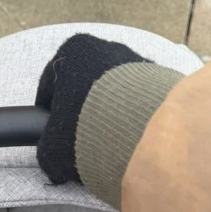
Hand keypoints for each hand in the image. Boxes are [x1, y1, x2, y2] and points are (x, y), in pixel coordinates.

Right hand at [36, 33, 148, 184]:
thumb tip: (53, 163)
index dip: (48, 112)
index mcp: (74, 51)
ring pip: (114, 92)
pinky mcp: (162, 78)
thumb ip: (48, 150)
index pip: (50, 84)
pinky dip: (133, 116)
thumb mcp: (54, 146)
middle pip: (85, 85)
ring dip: (109, 114)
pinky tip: (131, 138)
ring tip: (109, 142)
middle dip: (82, 113)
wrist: (145, 132)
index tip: (52, 132)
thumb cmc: (90, 128)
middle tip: (82, 141)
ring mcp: (138, 61)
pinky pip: (140, 100)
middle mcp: (107, 48)